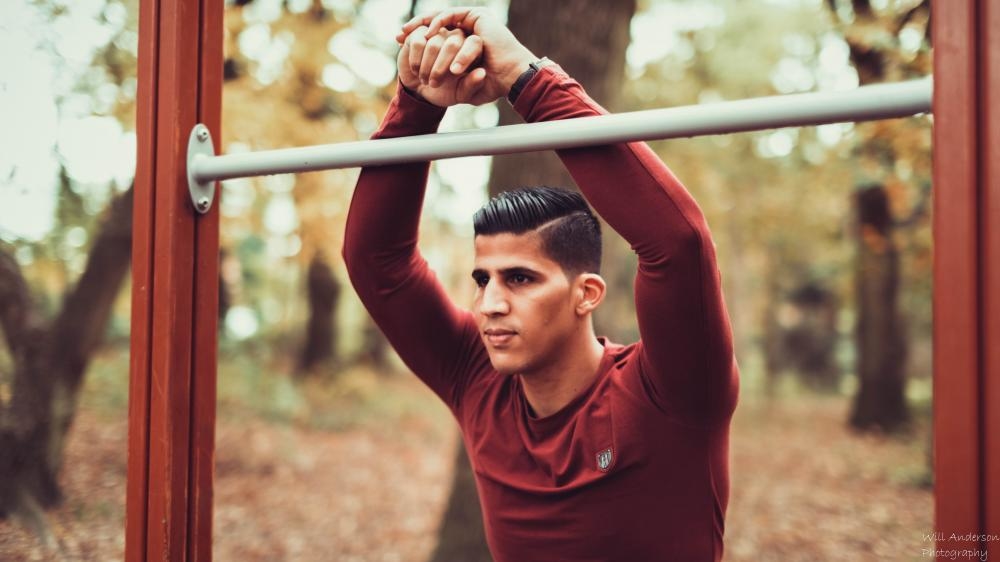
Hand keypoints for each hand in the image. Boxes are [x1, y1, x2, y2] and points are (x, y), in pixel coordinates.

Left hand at [397, 7, 537, 103]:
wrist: (510, 78)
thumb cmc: (492, 85)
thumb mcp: (464, 85)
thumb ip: (451, 82)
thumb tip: (434, 86)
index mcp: (464, 44)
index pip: (437, 38)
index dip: (419, 41)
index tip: (401, 46)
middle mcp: (468, 30)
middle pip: (436, 25)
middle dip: (415, 29)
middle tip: (399, 37)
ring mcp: (473, 22)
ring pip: (442, 17)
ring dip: (422, 24)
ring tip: (408, 34)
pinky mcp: (478, 16)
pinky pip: (452, 15)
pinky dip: (438, 22)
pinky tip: (428, 33)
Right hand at [398, 26, 488, 106]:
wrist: (421, 89)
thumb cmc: (446, 91)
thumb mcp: (461, 93)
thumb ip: (472, 85)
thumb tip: (482, 73)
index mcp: (473, 49)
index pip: (474, 44)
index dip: (464, 57)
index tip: (454, 72)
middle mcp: (457, 36)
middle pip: (452, 44)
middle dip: (440, 68)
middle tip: (434, 84)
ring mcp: (438, 33)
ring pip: (434, 43)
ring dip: (427, 67)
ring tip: (425, 81)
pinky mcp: (420, 32)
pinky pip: (419, 41)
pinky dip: (415, 60)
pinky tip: (415, 70)